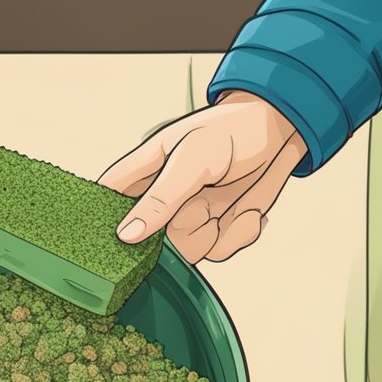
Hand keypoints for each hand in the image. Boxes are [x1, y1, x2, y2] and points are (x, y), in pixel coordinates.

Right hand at [99, 91, 306, 262]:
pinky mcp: (217, 227)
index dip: (102, 229)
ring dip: (220, 233)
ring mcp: (189, 216)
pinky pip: (220, 249)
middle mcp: (162, 201)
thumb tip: (126, 235)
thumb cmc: (229, 130)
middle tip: (205, 208)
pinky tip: (250, 211)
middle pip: (150, 243)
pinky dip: (241, 233)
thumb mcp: (192, 158)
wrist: (279, 132)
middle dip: (184, 231)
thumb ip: (161, 197)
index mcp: (142, 174)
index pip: (104, 204)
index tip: (120, 244)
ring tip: (238, 205)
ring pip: (189, 251)